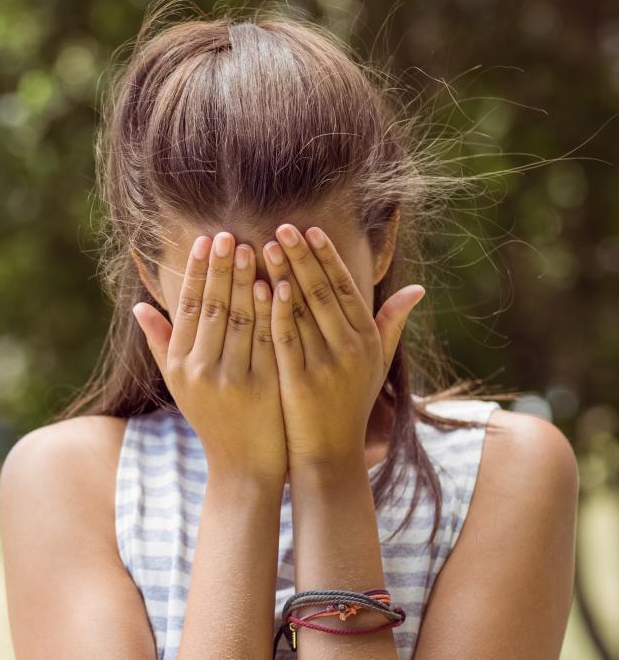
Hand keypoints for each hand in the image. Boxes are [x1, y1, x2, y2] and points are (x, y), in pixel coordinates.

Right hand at [134, 233, 286, 482]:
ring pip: (241, 319)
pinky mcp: (263, 388)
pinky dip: (270, 311)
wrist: (243, 468)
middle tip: (230, 234)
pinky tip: (273, 285)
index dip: (199, 272)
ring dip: (246, 281)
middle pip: (214, 307)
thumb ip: (161, 344)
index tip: (208, 241)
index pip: (190, 307)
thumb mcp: (179, 385)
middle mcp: (201, 370)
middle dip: (222, 268)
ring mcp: (233, 379)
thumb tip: (139, 307)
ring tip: (254, 248)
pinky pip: (268, 340)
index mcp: (180, 365)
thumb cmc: (212, 420)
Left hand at [262, 224, 424, 470]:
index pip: (346, 288)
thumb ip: (392, 323)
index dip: (327, 257)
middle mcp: (351, 349)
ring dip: (284, 274)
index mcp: (367, 340)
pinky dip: (275, 310)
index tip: (309, 229)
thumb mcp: (377, 364)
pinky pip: (285, 337)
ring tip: (265, 246)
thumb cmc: (349, 405)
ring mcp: (326, 365)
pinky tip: (262, 286)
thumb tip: (419, 287)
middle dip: (302, 256)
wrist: (329, 454)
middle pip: (324, 292)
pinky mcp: (300, 381)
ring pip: (303, 309)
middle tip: (281, 226)